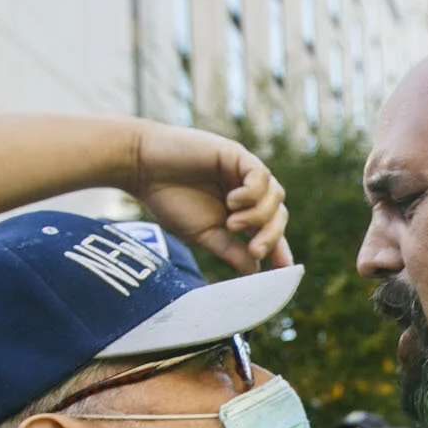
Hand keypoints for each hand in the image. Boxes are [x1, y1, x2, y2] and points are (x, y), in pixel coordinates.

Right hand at [129, 123, 293, 273]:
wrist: (142, 169)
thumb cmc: (168, 200)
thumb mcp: (204, 235)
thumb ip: (231, 251)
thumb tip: (256, 271)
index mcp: (241, 212)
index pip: (269, 231)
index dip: (279, 250)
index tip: (285, 272)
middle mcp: (247, 191)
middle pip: (279, 215)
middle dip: (272, 236)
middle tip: (254, 250)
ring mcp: (244, 172)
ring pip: (275, 196)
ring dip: (258, 216)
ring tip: (231, 223)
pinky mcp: (237, 155)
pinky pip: (261, 175)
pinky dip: (251, 193)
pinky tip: (231, 201)